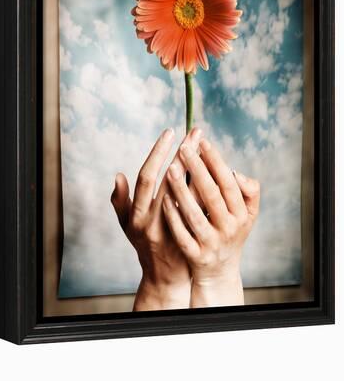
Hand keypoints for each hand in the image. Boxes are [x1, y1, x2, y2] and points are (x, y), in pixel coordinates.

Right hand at [111, 127, 202, 310]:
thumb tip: (118, 176)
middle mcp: (155, 221)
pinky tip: (216, 170)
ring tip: (206, 145)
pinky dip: (207, 188)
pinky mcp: (193, 234)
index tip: (170, 132)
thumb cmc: (143, 243)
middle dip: (184, 153)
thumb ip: (120, 201)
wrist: (165, 276)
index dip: (158, 153)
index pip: (148, 177)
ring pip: (191, 194)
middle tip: (195, 132)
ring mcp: (175, 229)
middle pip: (172, 181)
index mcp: (137, 215)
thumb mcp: (126, 224)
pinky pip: (202, 208)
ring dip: (199, 167)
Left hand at [162, 136, 259, 306]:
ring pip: (194, 214)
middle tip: (183, 146)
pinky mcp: (195, 256)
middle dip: (197, 169)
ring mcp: (211, 243)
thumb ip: (248, 191)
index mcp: (242, 214)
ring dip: (182, 190)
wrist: (220, 271)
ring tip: (170, 168)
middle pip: (211, 195)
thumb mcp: (247, 214)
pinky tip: (162, 200)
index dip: (215, 161)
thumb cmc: (231, 231)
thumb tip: (235, 172)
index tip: (201, 140)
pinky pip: (182, 235)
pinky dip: (173, 218)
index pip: (228, 182)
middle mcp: (229, 228)